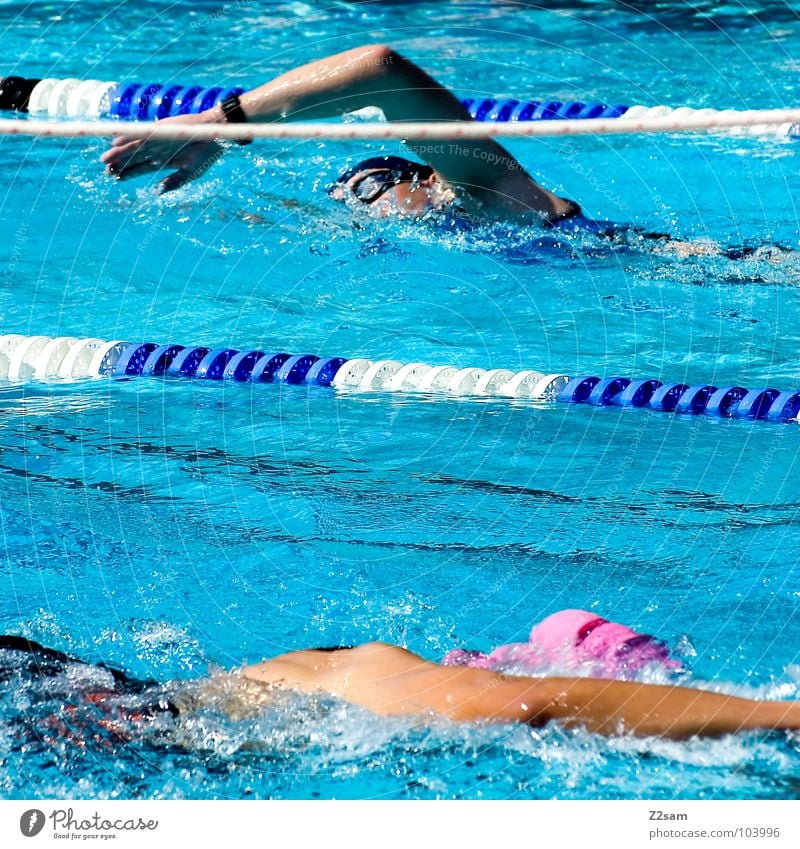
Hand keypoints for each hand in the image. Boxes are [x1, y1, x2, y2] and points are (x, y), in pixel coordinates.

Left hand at [100, 112, 223, 192]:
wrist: (215, 136)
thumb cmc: (205, 154)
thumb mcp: (190, 173)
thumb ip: (174, 183)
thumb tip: (158, 192)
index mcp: (164, 160)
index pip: (141, 167)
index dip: (128, 173)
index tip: (115, 178)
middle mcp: (157, 150)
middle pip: (133, 158)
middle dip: (119, 164)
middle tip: (105, 171)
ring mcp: (156, 139)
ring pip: (133, 146)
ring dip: (118, 152)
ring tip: (104, 159)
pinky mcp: (158, 129)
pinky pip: (140, 134)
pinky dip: (128, 138)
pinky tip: (115, 142)